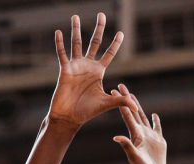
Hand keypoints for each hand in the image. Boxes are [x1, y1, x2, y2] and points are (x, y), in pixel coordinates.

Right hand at [47, 13, 131, 128]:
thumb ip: (120, 101)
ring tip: (76, 16)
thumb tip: (135, 106)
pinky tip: (58, 32)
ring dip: (76, 30)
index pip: (109, 54)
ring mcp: (75, 66)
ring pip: (77, 43)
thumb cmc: (87, 112)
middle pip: (94, 42)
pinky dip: (59, 43)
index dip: (115, 44)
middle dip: (99, 28)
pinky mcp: (64, 70)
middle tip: (102, 14)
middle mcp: (88, 66)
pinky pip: (62, 54)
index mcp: (98, 72)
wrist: (69, 117)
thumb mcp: (106, 104)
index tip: (121, 33)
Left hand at [112, 84, 165, 163]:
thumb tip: (115, 138)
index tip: (114, 90)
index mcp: (135, 135)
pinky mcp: (159, 142)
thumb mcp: (134, 157)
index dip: (121, 102)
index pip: (127, 114)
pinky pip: (157, 128)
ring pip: (143, 117)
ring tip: (133, 96)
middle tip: (121, 85)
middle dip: (127, 99)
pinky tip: (154, 115)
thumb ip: (127, 146)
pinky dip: (155, 121)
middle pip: (133, 112)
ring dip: (138, 106)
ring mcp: (150, 137)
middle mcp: (141, 133)